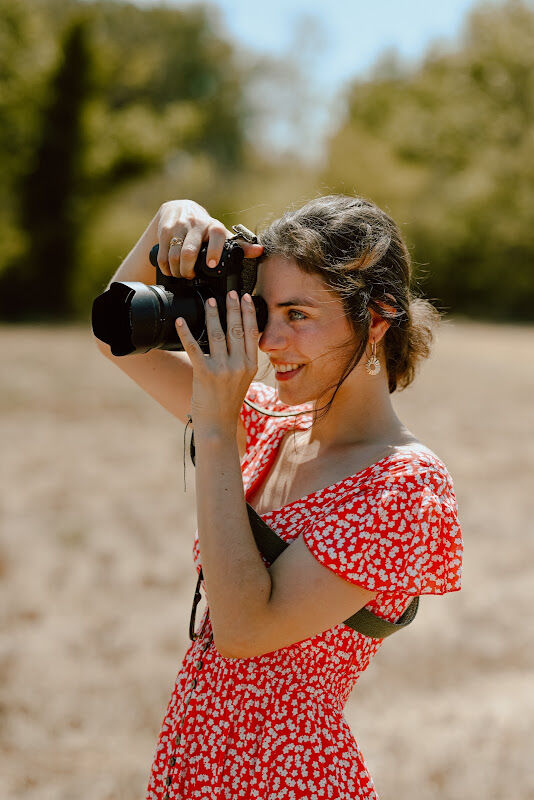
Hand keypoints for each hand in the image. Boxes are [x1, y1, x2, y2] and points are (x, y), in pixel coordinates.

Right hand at [156, 199, 263, 278]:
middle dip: (188, 269)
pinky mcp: (164, 230)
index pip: (216, 235)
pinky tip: (170, 270)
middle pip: (189, 251)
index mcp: (214, 226)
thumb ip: (240, 246)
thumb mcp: (222, 235)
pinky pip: (162, 254)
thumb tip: (260, 251)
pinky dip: (165, 267)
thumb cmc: (205, 228)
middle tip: (190, 277)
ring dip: (177, 270)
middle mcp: (196, 224)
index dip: (214, 251)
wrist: (179, 209)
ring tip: (181, 275)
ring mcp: (179, 226)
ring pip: (174, 254)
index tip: (211, 265)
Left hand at [175, 289, 258, 432]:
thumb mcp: (244, 379)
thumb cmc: (228, 402)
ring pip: (217, 334)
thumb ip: (243, 359)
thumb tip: (237, 336)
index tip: (246, 298)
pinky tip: (181, 322)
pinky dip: (186, 332)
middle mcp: (239, 365)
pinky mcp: (204, 373)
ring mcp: (222, 369)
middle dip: (233, 308)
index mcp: (251, 365)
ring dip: (213, 315)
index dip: (248, 313)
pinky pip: (194, 347)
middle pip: (236, 329)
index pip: (252, 332)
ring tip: (211, 301)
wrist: (218, 425)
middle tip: (230, 293)